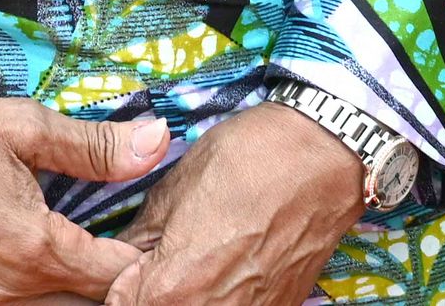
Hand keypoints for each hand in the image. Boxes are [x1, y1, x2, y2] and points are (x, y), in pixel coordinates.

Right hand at [0, 61, 169, 305]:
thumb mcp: (22, 128)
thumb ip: (94, 147)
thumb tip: (159, 141)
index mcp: (33, 250)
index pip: (113, 277)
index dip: (140, 260)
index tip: (150, 240)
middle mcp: (1, 295)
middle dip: (105, 286)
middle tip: (112, 255)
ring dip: (62, 297)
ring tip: (71, 268)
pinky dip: (17, 302)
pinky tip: (19, 277)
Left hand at [108, 103, 369, 305]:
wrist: (328, 153)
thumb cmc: (249, 158)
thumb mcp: (172, 188)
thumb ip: (138, 240)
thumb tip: (119, 261)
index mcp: (169, 289)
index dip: (116, 283)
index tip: (124, 264)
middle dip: (150, 288)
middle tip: (161, 259)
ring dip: (189, 294)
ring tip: (203, 257)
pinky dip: (224, 296)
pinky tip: (232, 264)